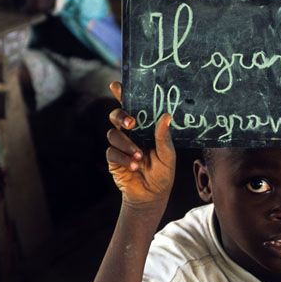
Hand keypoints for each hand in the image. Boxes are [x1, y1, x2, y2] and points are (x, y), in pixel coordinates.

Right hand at [105, 81, 175, 210]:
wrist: (151, 196)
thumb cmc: (163, 173)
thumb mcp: (168, 156)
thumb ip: (164, 137)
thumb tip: (166, 116)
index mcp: (144, 127)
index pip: (132, 107)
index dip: (122, 94)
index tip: (117, 85)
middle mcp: (130, 133)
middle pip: (116, 115)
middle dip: (121, 116)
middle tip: (132, 124)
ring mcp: (120, 145)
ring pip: (113, 134)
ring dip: (126, 144)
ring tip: (139, 156)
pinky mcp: (113, 158)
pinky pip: (112, 152)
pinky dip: (124, 158)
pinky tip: (134, 166)